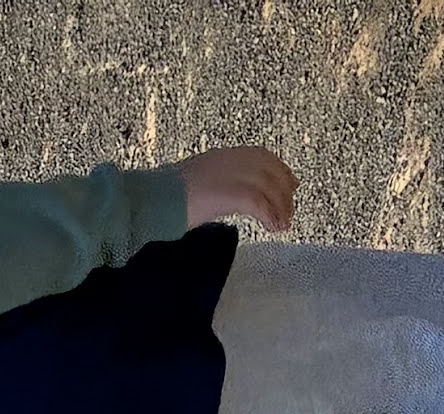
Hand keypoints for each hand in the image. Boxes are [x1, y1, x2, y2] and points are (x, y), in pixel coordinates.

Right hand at [176, 145, 294, 234]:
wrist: (154, 199)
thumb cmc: (166, 197)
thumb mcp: (195, 184)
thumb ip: (216, 185)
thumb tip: (228, 198)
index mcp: (221, 156)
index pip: (260, 156)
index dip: (279, 170)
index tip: (290, 185)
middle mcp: (230, 160)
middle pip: (269, 170)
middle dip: (284, 191)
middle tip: (289, 211)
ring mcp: (230, 174)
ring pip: (268, 186)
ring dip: (279, 207)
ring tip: (281, 226)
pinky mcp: (230, 192)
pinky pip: (259, 202)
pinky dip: (269, 215)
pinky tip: (271, 227)